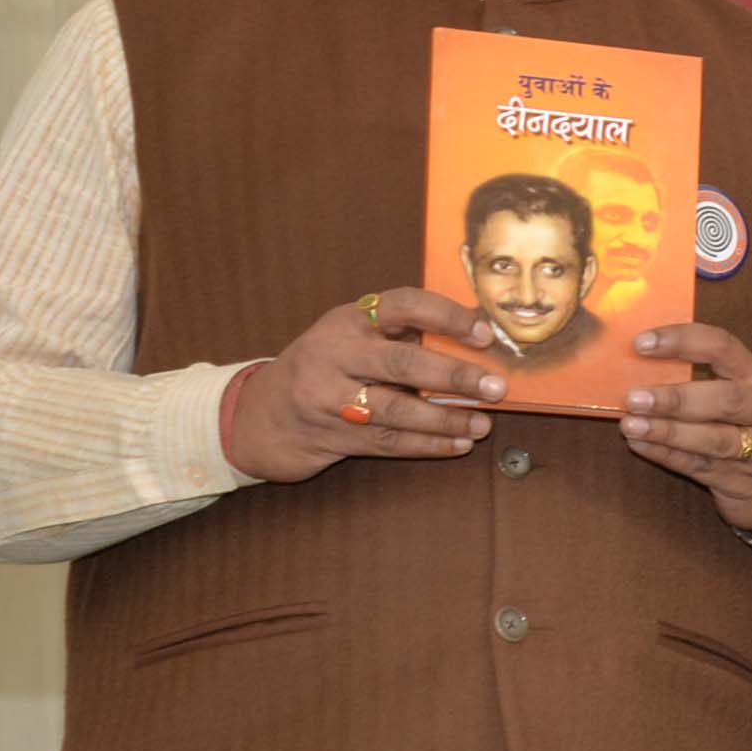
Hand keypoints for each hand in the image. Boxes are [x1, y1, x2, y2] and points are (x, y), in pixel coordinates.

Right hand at [223, 290, 509, 479]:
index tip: (484, 333)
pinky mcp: (329, 436)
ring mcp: (327, 398)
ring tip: (482, 424)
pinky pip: (388, 442)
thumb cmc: (323, 368)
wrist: (256, 416)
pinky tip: (458, 443)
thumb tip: (475, 348)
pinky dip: (428, 445)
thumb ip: (398, 337)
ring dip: (446, 419)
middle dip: (455, 375)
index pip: (403, 305)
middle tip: (495, 387)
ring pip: (396, 410)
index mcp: (347, 320)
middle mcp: (334, 355)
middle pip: (402, 363)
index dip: (447, 316)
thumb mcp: (350, 337)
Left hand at [617, 324, 751, 532]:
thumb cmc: (742, 420)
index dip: (682, 342)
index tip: (640, 344)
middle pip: (727, 400)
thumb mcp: (734, 388)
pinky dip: (666, 455)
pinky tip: (639, 444)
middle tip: (634, 398)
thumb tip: (631, 358)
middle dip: (677, 399)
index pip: (723, 348)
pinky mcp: (741, 479)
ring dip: (669, 432)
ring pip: (715, 440)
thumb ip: (695, 373)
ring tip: (630, 425)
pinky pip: (699, 466)